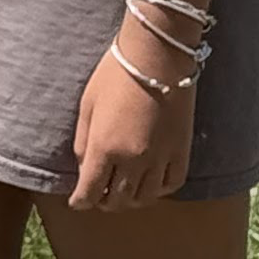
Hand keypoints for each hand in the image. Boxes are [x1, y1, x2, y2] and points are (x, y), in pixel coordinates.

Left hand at [67, 41, 195, 210]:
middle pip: (116, 201)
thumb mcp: (87, 106)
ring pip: (144, 198)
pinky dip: (157, 190)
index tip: (77, 201)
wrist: (157, 56)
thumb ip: (82, 142)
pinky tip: (149, 183)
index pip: (89, 192)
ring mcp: (160, 158)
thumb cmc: (115, 75)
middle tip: (97, 196)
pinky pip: (170, 185)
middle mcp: (133, 160)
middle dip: (102, 202)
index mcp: (104, 148)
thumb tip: (83, 169)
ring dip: (129, 200)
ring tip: (121, 192)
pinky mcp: (182, 151)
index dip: (80, 201)